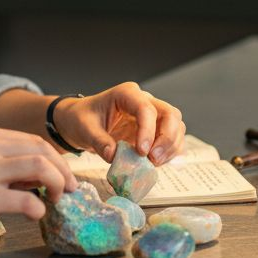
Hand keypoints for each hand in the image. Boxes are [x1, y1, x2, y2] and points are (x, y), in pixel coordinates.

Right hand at [0, 124, 77, 234]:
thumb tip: (31, 178)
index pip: (34, 140)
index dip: (55, 158)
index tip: (62, 175)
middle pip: (44, 150)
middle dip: (65, 171)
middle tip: (70, 190)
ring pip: (42, 168)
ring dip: (58, 185)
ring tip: (58, 200)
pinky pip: (27, 200)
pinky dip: (39, 208)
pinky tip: (35, 215)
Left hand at [54, 82, 185, 165]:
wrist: (81, 121)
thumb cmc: (82, 118)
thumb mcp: (85, 128)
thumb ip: (99, 141)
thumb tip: (113, 155)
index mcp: (126, 94)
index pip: (146, 108)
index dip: (148, 130)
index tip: (141, 151)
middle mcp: (144, 100)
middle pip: (170, 114)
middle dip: (167, 138)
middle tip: (153, 158)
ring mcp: (152, 115)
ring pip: (176, 126)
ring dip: (170, 147)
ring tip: (154, 163)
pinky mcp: (154, 130)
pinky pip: (172, 139)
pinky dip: (169, 152)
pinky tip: (156, 162)